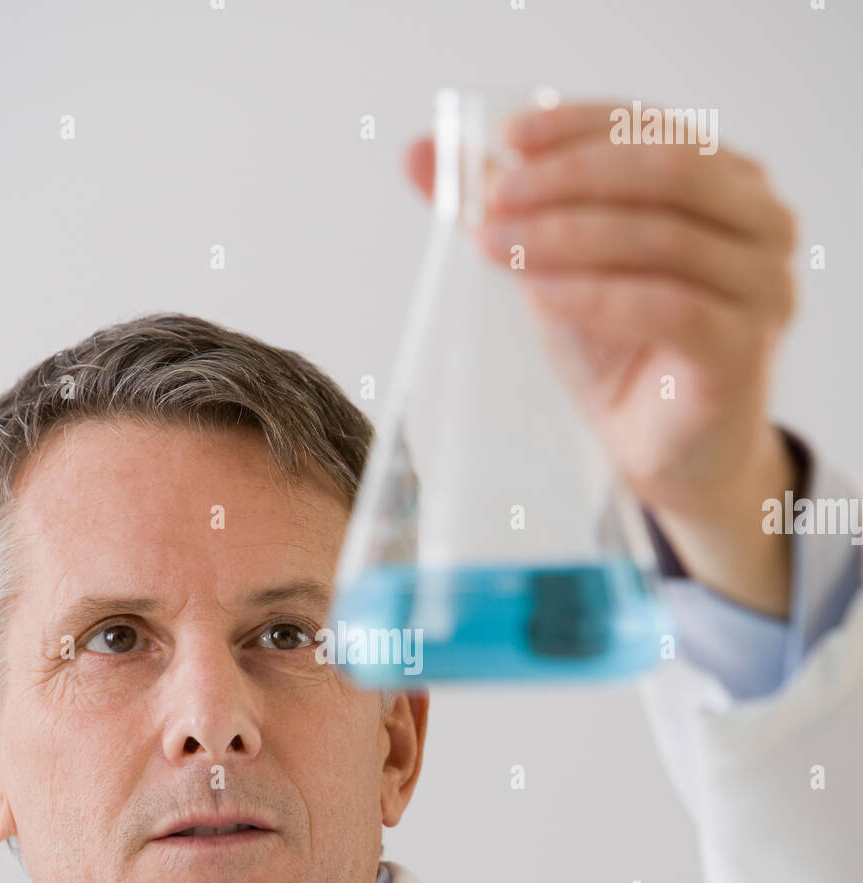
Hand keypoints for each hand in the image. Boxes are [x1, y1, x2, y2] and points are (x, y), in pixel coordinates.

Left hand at [403, 101, 799, 615]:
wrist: (660, 455)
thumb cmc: (619, 354)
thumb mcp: (555, 266)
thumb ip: (505, 208)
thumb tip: (418, 153)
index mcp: (728, 180)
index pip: (651, 127)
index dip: (577, 126)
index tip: (504, 139)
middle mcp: (762, 222)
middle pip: (666, 170)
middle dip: (568, 179)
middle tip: (493, 198)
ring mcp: (763, 286)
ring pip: (664, 237)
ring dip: (569, 236)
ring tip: (498, 247)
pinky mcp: (743, 350)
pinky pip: (669, 308)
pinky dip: (598, 296)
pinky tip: (541, 297)